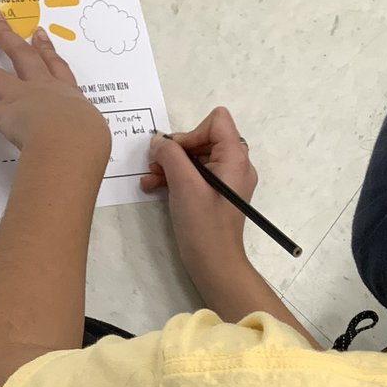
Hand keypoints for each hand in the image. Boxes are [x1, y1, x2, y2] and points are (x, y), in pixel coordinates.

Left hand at [0, 8, 110, 154]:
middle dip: (7, 35)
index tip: (39, 34)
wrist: (75, 140)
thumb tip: (86, 141)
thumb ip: (87, 133)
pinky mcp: (3, 116)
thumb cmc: (89, 138)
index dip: (46, 49)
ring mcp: (19, 99)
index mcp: (66, 94)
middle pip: (21, 55)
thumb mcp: (93, 132)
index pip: (55, 67)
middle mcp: (41, 89)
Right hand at [143, 106, 257, 272]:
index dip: (192, 132)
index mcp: (235, 158)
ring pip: (195, 157)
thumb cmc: (204, 226)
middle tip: (156, 167)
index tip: (177, 155)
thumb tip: (158, 142)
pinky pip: (196, 175)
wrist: (214, 265)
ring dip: (171, 165)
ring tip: (150, 179)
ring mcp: (226, 180)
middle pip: (203, 138)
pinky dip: (176, 177)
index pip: (216, 121)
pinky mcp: (216, 194)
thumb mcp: (184, 185)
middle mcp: (235, 165)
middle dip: (176, 151)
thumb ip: (170, 155)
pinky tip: (154, 187)